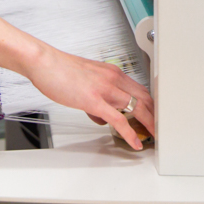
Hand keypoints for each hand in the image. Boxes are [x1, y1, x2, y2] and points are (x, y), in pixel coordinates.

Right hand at [22, 45, 155, 149]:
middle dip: (155, 114)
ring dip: (149, 123)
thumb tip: (101, 115)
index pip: (139, 88)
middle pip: (144, 97)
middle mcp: (113, 78)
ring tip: (154, 135)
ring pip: (137, 107)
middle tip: (160, 127)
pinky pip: (119, 119)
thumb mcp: (85, 81)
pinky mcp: (95, 100)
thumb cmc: (59, 69)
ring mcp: (105, 89)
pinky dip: (130, 133)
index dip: (150, 104)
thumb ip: (96, 97)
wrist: (44, 62)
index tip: (153, 114)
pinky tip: (135, 142)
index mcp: (111, 72)